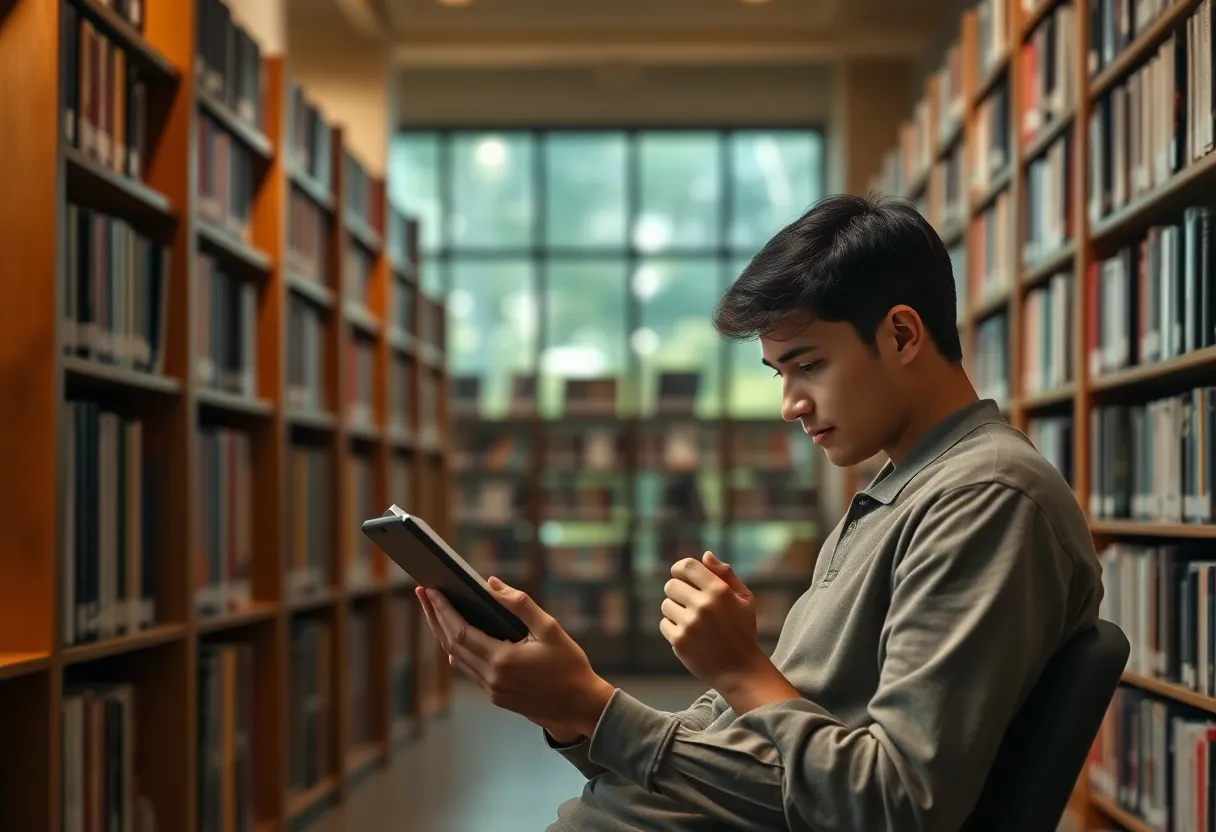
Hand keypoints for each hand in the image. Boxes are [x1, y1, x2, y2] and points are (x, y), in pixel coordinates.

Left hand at [415, 578, 614, 740]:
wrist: (581, 706)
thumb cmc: (570, 665)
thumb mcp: (550, 629)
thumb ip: (520, 604)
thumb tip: (492, 585)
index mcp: (502, 660)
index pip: (460, 632)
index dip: (443, 610)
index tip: (430, 591)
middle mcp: (492, 678)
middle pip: (451, 645)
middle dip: (435, 618)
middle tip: (423, 594)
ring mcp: (492, 691)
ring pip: (458, 659)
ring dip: (444, 634)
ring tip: (436, 611)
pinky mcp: (497, 697)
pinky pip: (470, 670)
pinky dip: (460, 650)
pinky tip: (458, 636)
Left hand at [662, 553, 800, 714]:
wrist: (740, 669)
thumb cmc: (743, 631)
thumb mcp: (744, 599)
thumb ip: (726, 574)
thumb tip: (705, 555)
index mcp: (719, 590)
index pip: (686, 566)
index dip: (679, 569)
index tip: (681, 576)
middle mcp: (703, 605)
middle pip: (671, 585)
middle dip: (678, 592)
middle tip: (690, 604)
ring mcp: (690, 624)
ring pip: (666, 604)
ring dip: (675, 610)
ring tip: (692, 621)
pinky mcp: (679, 641)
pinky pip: (664, 624)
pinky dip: (673, 628)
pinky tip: (690, 635)